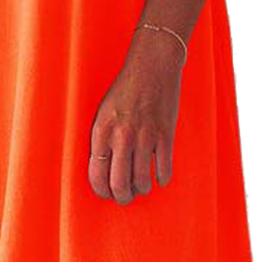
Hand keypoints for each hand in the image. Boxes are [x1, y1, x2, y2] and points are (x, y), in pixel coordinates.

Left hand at [88, 28, 184, 204]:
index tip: (107, 193)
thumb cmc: (126, 87)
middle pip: (119, 183)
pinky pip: (164, 169)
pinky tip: (160, 177)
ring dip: (142, 189)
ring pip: (142, 180)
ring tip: (142, 187)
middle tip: (125, 197)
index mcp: (102, 130)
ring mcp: (145, 136)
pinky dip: (162, 178)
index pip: (97, 175)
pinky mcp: (165, 134)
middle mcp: (122, 136)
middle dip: (122, 197)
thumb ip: (103, 139)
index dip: (102, 191)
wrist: (153, 64)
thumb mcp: (104, 111)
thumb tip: (105, 169)